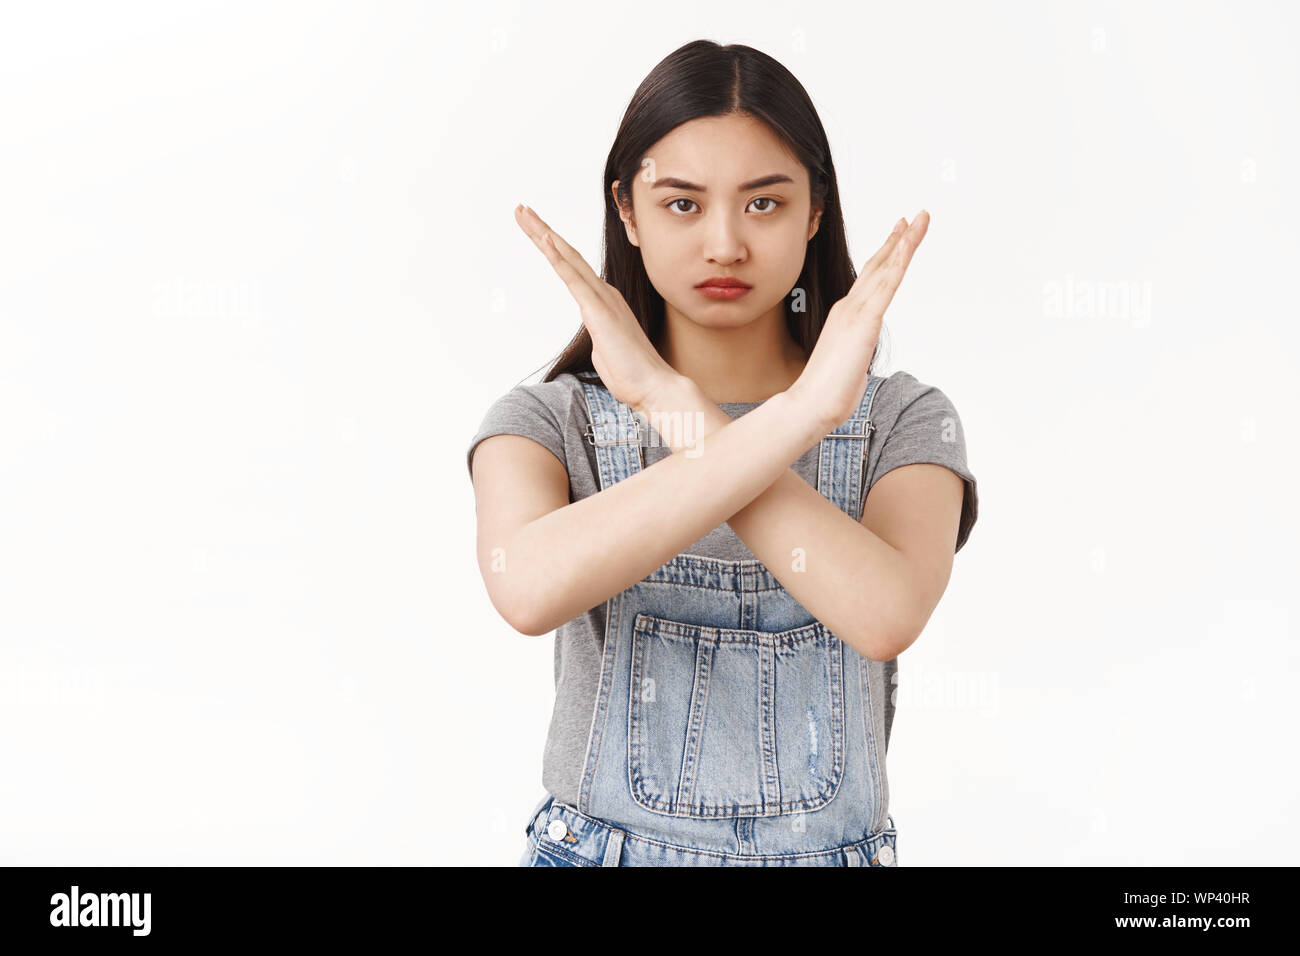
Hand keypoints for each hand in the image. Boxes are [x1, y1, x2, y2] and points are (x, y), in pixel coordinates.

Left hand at [515, 204, 681, 413]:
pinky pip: (573, 279)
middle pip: (568, 255)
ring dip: (544, 234)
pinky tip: (545, 239)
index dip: (553, 246)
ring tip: (524, 213)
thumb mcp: (607, 350)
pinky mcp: (598, 311)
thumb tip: (598, 335)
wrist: (656, 387)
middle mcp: (604, 294)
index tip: (536, 229)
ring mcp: (602, 299)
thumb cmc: (633, 374)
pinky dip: (558, 258)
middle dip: (543, 230)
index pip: (573, 268)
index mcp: (605, 302)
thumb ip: (600, 336)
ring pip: (568, 259)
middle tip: (522, 209)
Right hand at [789, 210, 930, 429]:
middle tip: (914, 216)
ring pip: (886, 269)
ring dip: (904, 241)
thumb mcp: (848, 364)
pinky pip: (886, 285)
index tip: (899, 236)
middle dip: (899, 239)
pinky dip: (898, 261)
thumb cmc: (827, 392)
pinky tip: (907, 243)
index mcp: (846, 316)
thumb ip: (854, 352)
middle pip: (879, 266)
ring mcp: (856, 312)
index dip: (886, 255)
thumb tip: (858, 356)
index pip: (871, 280)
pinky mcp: (864, 322)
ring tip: (919, 218)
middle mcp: (850, 307)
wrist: (810, 404)